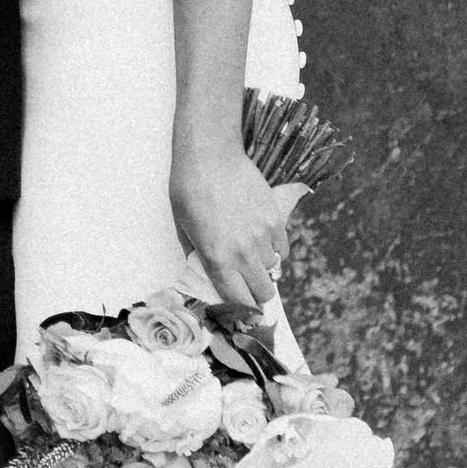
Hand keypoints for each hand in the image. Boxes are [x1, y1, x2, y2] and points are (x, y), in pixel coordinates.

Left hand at [170, 142, 304, 310]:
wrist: (210, 156)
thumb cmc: (189, 189)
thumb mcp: (183, 229)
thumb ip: (198, 257)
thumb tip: (208, 274)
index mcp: (217, 259)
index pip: (238, 301)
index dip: (240, 310)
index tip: (240, 311)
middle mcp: (243, 253)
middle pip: (263, 293)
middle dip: (255, 294)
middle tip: (247, 285)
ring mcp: (262, 236)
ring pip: (274, 270)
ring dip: (264, 269)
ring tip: (250, 256)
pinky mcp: (275, 219)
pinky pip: (283, 248)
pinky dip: (275, 250)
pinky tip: (261, 240)